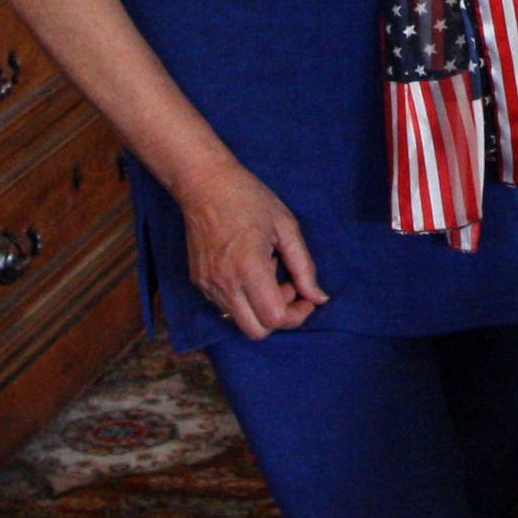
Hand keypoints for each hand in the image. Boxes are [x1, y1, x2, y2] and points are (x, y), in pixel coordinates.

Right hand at [173, 164, 328, 339]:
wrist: (205, 186)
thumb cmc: (250, 200)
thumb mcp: (287, 228)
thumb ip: (304, 267)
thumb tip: (319, 298)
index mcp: (249, 268)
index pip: (274, 318)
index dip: (296, 315)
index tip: (305, 296)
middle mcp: (224, 283)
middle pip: (256, 331)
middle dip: (278, 317)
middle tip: (287, 287)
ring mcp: (207, 285)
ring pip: (239, 321)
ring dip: (260, 308)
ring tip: (267, 272)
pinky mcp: (198, 281)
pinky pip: (225, 307)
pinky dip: (243, 299)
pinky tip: (249, 270)